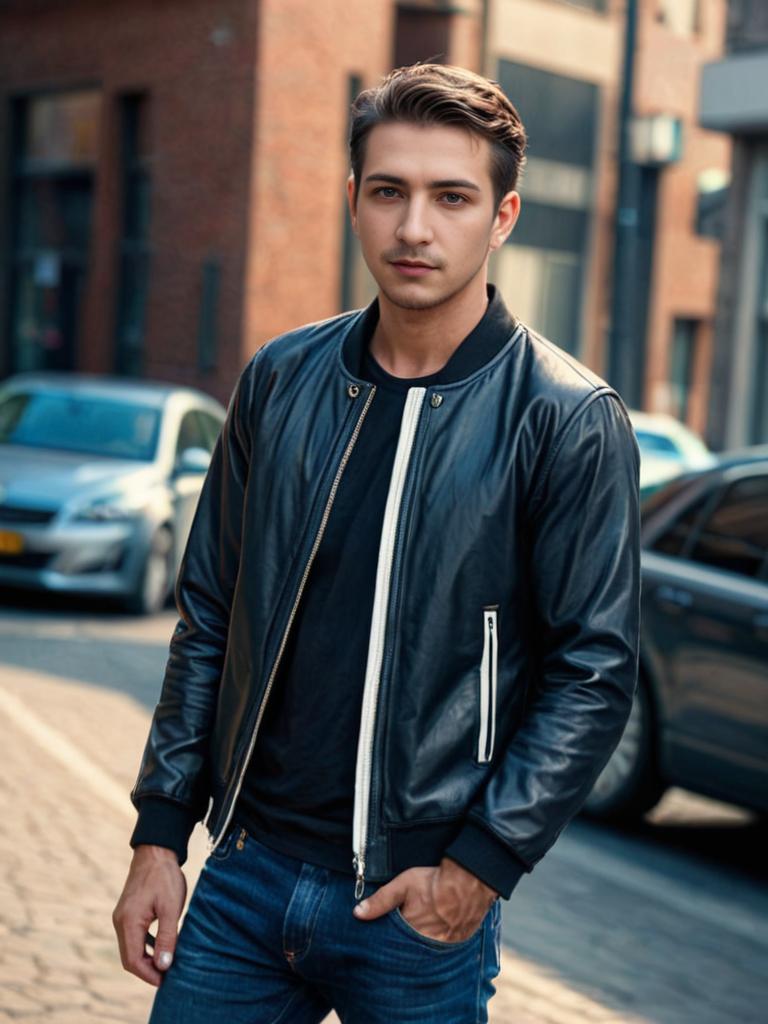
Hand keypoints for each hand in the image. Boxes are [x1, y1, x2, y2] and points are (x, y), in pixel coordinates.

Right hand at [112, 845, 186, 985]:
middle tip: (168, 975)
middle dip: (147, 970)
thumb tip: (164, 966)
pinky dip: (145, 946)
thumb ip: (167, 937)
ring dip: (146, 958)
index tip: (166, 981)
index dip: (149, 974)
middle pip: (129, 957)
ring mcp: (122, 916)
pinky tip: (161, 946)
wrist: (156, 851)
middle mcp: (120, 921)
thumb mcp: (171, 908)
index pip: (133, 961)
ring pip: (131, 947)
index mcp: (128, 922)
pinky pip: (133, 936)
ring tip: (166, 964)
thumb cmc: (164, 877)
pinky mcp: (127, 911)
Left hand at [353, 857, 497, 942]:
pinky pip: (441, 952)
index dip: (387, 942)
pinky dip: (435, 948)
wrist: (470, 881)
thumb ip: (381, 900)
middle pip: (408, 952)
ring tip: (415, 942)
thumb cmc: (434, 882)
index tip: (379, 944)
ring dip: (418, 950)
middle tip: (399, 942)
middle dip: (401, 949)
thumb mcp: (403, 885)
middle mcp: (426, 944)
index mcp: (410, 932)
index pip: (392, 945)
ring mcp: (443, 946)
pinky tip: (432, 939)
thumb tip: (358, 913)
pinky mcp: (456, 944)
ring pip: (424, 954)